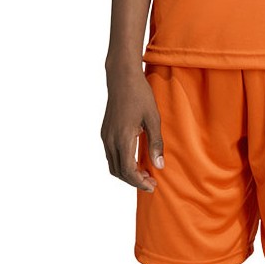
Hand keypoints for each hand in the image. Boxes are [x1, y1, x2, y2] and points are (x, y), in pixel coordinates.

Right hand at [101, 67, 163, 191]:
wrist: (122, 78)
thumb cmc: (140, 95)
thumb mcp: (153, 118)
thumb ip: (156, 143)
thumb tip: (159, 166)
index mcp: (122, 138)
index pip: (128, 171)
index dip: (139, 182)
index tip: (152, 185)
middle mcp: (110, 140)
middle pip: (119, 172)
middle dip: (134, 181)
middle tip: (151, 182)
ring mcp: (105, 136)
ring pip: (112, 165)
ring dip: (127, 173)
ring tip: (144, 173)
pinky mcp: (105, 132)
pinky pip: (110, 155)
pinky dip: (121, 163)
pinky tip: (135, 159)